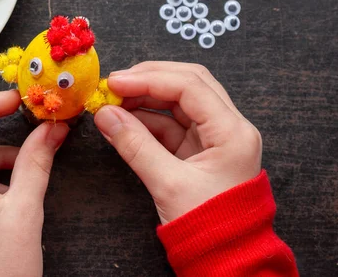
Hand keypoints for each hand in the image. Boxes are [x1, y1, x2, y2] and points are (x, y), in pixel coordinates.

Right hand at [94, 62, 261, 223]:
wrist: (228, 260)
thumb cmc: (210, 227)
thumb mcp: (169, 185)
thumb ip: (135, 146)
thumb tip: (105, 115)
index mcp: (233, 132)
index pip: (190, 86)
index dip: (149, 79)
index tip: (115, 82)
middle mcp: (228, 127)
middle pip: (188, 83)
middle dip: (148, 79)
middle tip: (114, 84)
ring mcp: (214, 136)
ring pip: (178, 101)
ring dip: (144, 98)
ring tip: (112, 102)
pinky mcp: (199, 149)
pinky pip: (171, 123)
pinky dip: (145, 119)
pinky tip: (122, 120)